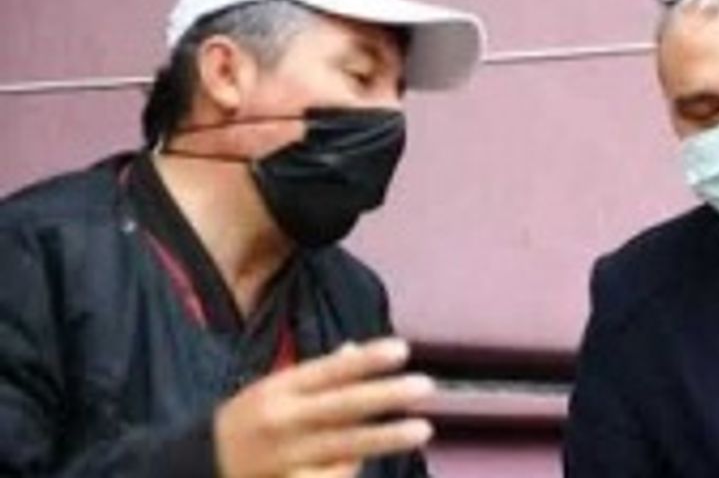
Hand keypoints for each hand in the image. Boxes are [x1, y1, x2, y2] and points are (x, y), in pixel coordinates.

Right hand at [214, 337, 433, 477]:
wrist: (197, 469)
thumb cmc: (248, 422)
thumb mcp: (274, 388)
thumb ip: (318, 374)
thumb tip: (357, 351)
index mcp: (279, 389)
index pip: (330, 371)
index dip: (367, 361)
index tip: (403, 349)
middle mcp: (282, 422)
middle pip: (341, 408)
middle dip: (385, 397)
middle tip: (425, 385)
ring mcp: (286, 458)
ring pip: (345, 447)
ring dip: (386, 438)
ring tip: (423, 429)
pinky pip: (334, 477)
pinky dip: (355, 468)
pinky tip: (376, 457)